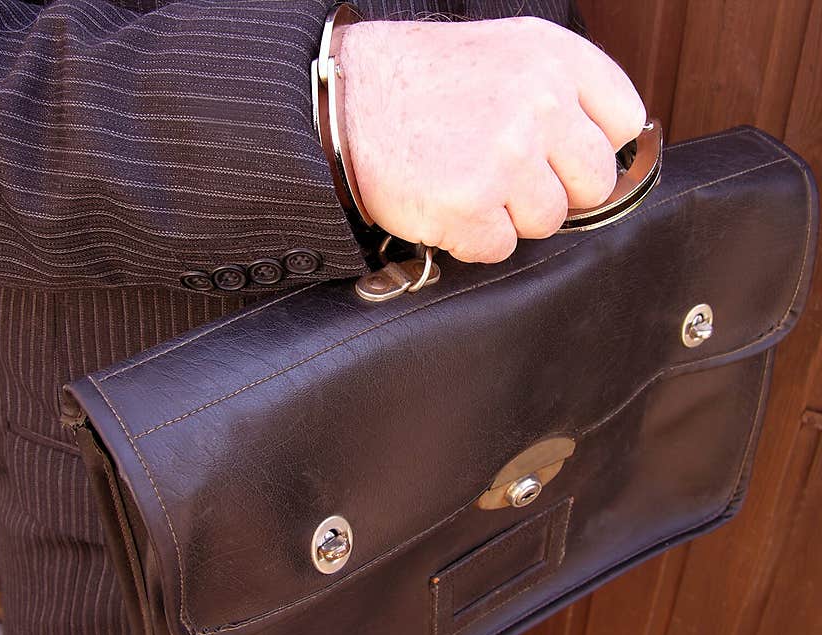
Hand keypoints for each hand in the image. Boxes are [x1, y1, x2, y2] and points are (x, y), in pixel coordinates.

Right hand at [339, 17, 646, 262]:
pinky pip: (500, 248)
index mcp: (554, 58)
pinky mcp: (470, 207)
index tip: (560, 156)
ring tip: (468, 182)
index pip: (623, 122)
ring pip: (548, 221)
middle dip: (554, 188)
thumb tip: (606, 147)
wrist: (344, 98)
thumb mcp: (505, 52)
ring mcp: (505, 158)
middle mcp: (539, 104)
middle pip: (594, 183)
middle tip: (506, 174)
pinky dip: (472, 238)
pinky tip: (446, 204)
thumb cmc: (421, 81)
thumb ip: (562, 91)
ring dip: (510, 215)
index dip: (590, 148)